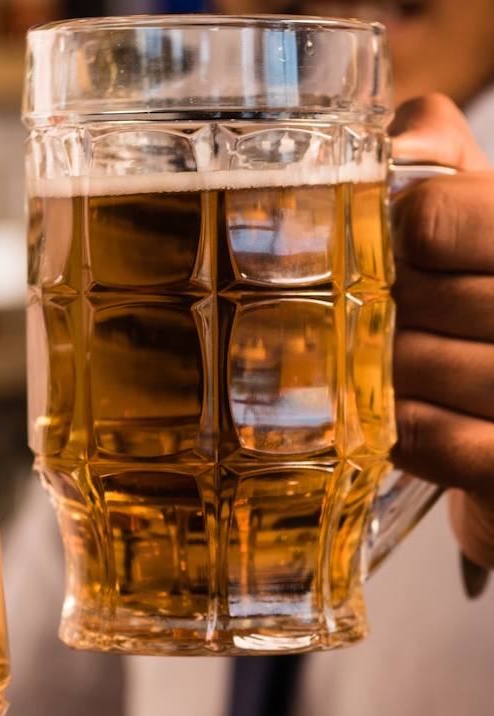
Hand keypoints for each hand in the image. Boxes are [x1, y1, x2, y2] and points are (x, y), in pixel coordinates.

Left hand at [389, 94, 493, 569]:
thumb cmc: (492, 320)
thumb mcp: (485, 228)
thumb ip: (449, 164)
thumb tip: (406, 130)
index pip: (432, 216)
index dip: (397, 240)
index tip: (404, 257)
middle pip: (410, 296)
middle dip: (382, 316)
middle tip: (393, 329)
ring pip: (411, 367)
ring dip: (384, 378)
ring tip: (405, 378)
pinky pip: (423, 436)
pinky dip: (398, 431)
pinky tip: (408, 423)